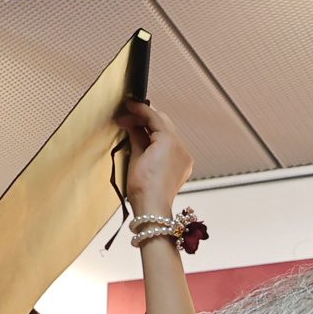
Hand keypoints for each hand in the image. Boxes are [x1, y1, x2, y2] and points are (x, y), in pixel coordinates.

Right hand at [118, 99, 194, 215]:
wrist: (152, 208)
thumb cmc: (143, 187)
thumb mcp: (136, 156)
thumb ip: (136, 136)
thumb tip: (133, 125)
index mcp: (170, 140)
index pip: (154, 117)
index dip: (139, 110)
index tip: (128, 105)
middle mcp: (181, 146)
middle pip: (163, 123)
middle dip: (145, 119)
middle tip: (128, 118)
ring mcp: (184, 156)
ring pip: (169, 134)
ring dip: (153, 130)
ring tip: (134, 130)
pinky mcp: (183, 166)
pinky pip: (172, 146)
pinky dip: (160, 141)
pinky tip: (147, 143)